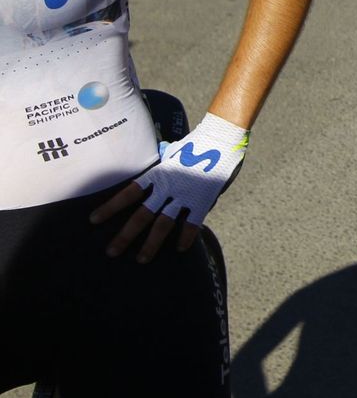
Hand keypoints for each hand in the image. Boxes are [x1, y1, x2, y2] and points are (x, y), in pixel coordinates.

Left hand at [90, 112, 247, 261]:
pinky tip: (179, 249)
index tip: (93, 220)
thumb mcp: (173, 153)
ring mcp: (185, 195)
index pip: (128, 193)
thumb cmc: (197, 143)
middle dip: (125, 235)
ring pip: (163, 224)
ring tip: (141, 259)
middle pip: (142, 215)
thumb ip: (162, 166)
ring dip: (151, 244)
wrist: (222, 138)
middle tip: (112, 252)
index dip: (110, 207)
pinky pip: (192, 224)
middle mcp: (167, 187)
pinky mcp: (202, 200)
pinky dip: (186, 238)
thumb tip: (154, 169)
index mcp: (158, 174)